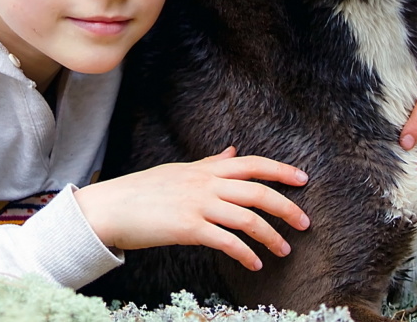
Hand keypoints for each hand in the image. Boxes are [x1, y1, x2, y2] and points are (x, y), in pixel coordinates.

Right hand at [74, 146, 309, 270]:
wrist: (111, 207)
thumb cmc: (144, 191)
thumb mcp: (180, 170)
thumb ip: (210, 163)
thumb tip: (233, 152)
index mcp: (205, 169)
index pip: (251, 164)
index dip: (280, 170)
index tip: (303, 179)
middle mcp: (205, 183)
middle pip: (257, 191)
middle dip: (286, 207)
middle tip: (305, 223)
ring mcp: (197, 204)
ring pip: (247, 218)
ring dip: (271, 236)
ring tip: (284, 251)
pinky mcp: (188, 228)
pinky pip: (226, 241)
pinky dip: (246, 253)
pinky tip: (254, 264)